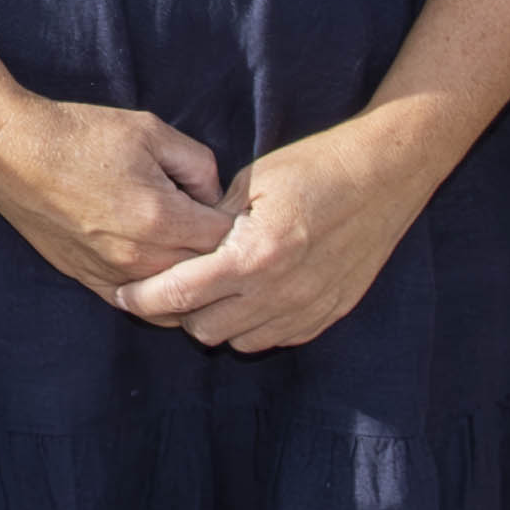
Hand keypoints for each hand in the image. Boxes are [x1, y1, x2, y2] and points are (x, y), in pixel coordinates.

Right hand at [0, 95, 240, 301]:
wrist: (13, 151)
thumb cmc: (80, 135)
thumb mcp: (151, 130)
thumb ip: (198, 163)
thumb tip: (214, 196)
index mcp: (161, 218)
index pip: (227, 240)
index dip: (239, 225)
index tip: (236, 212)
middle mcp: (140, 257)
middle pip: (205, 276)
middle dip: (220, 257)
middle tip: (220, 235)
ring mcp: (113, 275)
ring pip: (175, 301)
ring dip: (192, 283)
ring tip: (198, 260)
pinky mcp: (90, 281)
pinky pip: (139, 308)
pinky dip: (160, 299)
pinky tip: (166, 278)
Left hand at [117, 121, 428, 351]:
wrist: (385, 175)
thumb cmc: (315, 167)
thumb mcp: (251, 182)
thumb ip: (210, 220)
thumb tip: (177, 245)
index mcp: (255, 254)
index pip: (180, 293)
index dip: (143, 297)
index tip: (124, 293)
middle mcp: (282, 292)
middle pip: (204, 329)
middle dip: (180, 310)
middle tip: (173, 284)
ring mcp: (308, 309)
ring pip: (239, 341)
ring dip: (218, 320)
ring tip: (215, 288)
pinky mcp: (329, 314)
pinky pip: (275, 338)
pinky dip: (254, 323)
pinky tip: (252, 293)